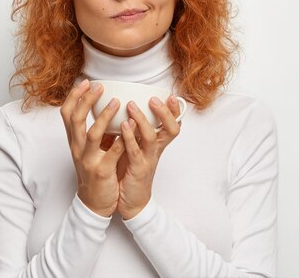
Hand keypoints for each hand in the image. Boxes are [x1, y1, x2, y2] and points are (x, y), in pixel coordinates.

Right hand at [60, 79, 125, 217]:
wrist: (94, 202)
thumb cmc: (95, 169)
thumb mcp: (89, 148)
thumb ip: (95, 128)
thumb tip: (105, 104)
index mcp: (75, 140)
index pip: (67, 114)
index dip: (74, 96)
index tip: (85, 82)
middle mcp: (78, 148)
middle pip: (76, 119)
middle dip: (86, 100)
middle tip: (99, 86)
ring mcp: (88, 160)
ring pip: (92, 134)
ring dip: (104, 116)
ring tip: (117, 102)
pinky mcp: (101, 172)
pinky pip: (110, 154)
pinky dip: (119, 141)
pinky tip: (128, 130)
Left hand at [115, 95, 181, 219]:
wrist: (131, 202)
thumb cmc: (132, 171)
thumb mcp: (137, 147)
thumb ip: (137, 130)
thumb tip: (128, 106)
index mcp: (158, 143)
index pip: (173, 124)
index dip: (175, 111)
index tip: (170, 95)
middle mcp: (156, 150)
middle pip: (171, 129)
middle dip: (165, 112)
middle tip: (154, 99)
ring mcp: (148, 160)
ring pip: (152, 137)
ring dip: (142, 120)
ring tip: (131, 106)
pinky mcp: (137, 170)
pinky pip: (135, 151)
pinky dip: (129, 137)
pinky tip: (123, 125)